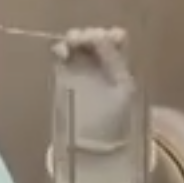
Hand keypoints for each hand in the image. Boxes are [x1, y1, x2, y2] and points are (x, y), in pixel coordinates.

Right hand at [47, 28, 148, 182]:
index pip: (115, 39)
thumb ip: (113, 60)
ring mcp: (83, 70)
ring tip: (70, 45)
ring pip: (78, 45)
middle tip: (83, 40)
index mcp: (121, 65)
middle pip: (94, 39)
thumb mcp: (122, 88)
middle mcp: (102, 64)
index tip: (102, 37)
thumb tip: (102, 36)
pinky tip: (61, 52)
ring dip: (74, 40)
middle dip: (88, 36)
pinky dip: (61, 50)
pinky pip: (62, 56)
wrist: (95, 147)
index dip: (108, 35)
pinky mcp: (65, 77)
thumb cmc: (116, 121)